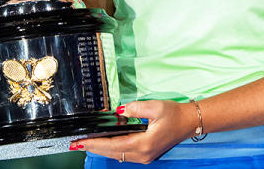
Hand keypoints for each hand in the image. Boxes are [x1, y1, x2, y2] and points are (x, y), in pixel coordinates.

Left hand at [73, 100, 199, 163]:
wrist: (189, 122)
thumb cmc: (174, 114)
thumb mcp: (155, 107)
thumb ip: (135, 108)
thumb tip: (118, 111)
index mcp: (144, 143)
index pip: (113, 145)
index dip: (95, 143)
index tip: (80, 142)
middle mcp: (142, 154)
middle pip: (112, 153)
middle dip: (92, 148)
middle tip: (74, 144)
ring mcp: (144, 156)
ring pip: (117, 155)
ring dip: (100, 149)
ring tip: (84, 144)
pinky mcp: (145, 154)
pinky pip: (123, 154)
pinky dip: (110, 149)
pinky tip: (101, 144)